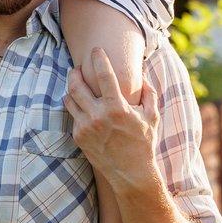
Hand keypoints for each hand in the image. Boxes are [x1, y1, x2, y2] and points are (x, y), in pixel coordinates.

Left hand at [64, 48, 158, 190]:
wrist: (131, 173)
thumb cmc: (143, 143)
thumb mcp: (152, 116)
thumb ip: (149, 93)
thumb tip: (142, 74)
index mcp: (117, 108)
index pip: (104, 75)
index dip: (99, 59)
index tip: (96, 50)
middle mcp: (98, 116)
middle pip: (76, 85)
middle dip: (75, 72)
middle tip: (79, 67)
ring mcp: (85, 127)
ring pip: (69, 99)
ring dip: (71, 87)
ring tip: (76, 81)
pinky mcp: (78, 136)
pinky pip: (73, 115)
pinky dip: (76, 106)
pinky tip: (81, 102)